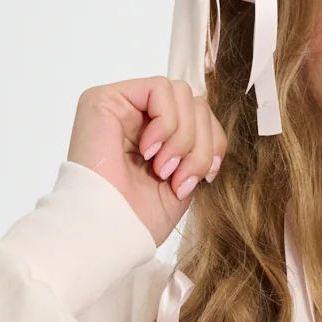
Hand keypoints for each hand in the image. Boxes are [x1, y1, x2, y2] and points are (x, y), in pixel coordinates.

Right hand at [67, 77, 227, 249]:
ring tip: (162, 169)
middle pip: (194, 103)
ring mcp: (121, 104)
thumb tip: (215, 131)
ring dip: (183, 137)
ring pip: (182, 93)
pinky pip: (160, 89)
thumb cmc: (138, 218)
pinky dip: (166, 123)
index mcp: (153, 135)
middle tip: (179, 179)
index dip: (213, 143)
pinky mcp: (106, 98)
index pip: (200, 116)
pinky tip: (148, 151)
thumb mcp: (184, 182)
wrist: (108, 232)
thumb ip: (198, 150)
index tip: (205, 177)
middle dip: (200, 145)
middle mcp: (136, 115)